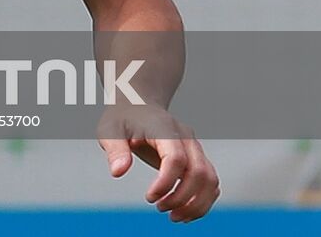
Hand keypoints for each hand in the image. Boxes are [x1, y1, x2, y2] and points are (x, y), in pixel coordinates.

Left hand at [98, 104, 219, 222]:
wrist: (139, 104)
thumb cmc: (123, 118)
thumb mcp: (110, 129)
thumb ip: (115, 149)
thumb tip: (118, 172)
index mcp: (164, 127)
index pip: (175, 158)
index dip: (165, 182)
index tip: (149, 197)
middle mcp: (185, 137)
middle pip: (198, 172)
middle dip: (181, 198)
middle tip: (160, 208)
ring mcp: (194, 147)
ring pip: (210, 180)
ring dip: (196, 204)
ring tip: (174, 216)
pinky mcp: (197, 158)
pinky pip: (210, 182)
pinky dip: (202, 201)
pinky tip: (183, 211)